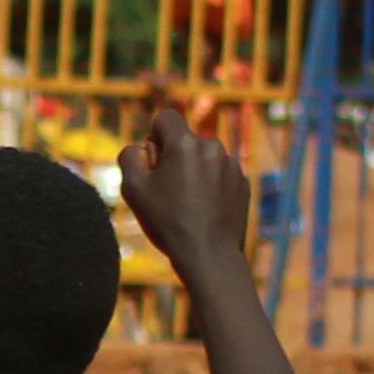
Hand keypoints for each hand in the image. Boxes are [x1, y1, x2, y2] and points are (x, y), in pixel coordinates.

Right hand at [117, 114, 255, 267]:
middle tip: (167, 192)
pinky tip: (204, 211)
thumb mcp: (133, 189)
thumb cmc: (168, 221)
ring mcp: (232, 165)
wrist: (209, 254)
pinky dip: (211, 187)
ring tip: (187, 205)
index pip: (166, 118)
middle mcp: (212, 146)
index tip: (154, 164)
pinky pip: (220, 175)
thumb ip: (130, 157)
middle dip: (174, 158)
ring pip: (204, 159)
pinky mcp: (243, 183)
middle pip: (186, 141)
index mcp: (185, 143)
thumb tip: (140, 148)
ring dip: (194, 172)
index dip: (154, 138)